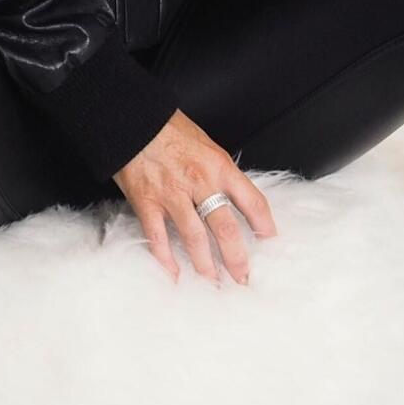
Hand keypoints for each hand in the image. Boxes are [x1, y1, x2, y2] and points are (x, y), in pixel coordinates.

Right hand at [113, 108, 278, 285]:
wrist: (132, 119)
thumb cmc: (169, 128)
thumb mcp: (206, 144)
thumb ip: (219, 172)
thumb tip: (232, 197)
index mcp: (219, 166)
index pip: (251, 201)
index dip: (264, 225)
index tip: (271, 241)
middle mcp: (199, 182)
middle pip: (225, 228)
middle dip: (237, 258)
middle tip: (244, 278)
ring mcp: (172, 195)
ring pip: (194, 239)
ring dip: (206, 266)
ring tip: (214, 284)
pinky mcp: (147, 202)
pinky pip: (159, 238)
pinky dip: (166, 260)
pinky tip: (174, 276)